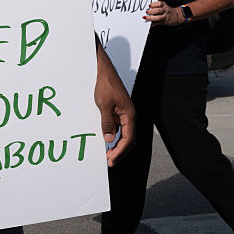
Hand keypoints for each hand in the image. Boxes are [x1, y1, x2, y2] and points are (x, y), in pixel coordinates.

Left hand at [94, 37, 135, 165]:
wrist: (105, 71)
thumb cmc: (106, 85)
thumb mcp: (103, 104)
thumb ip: (107, 123)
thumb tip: (109, 139)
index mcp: (129, 115)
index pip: (128, 139)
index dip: (120, 151)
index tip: (111, 160)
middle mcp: (129, 116)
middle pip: (129, 139)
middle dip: (120, 152)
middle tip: (109, 161)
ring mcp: (124, 114)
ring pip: (124, 135)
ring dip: (117, 146)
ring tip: (108, 155)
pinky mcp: (119, 112)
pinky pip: (119, 128)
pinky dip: (114, 136)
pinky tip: (107, 141)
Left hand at [143, 0, 181, 26]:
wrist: (177, 16)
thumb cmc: (168, 10)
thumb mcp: (164, 6)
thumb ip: (156, 6)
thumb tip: (147, 8)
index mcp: (164, 5)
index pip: (159, 4)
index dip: (154, 4)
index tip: (149, 5)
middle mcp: (165, 11)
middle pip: (158, 11)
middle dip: (151, 11)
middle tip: (146, 12)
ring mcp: (165, 17)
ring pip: (158, 18)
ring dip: (151, 18)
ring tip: (145, 18)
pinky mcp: (164, 22)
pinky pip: (157, 23)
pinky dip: (152, 24)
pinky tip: (149, 24)